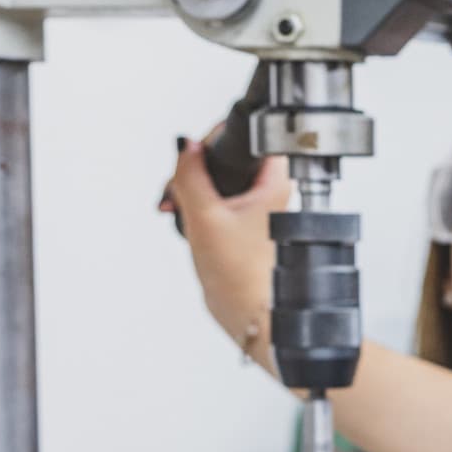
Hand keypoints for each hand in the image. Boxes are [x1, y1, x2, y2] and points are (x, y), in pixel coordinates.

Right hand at [164, 134, 289, 368]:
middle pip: (228, 159)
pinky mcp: (243, 226)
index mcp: (275, 184)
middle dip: (195, 168)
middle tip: (178, 187)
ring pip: (217, 180)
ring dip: (190, 189)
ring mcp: (256, 210)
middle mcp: (270, 194)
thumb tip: (186, 145)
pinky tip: (184, 217)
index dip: (218, 138)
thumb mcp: (205, 216)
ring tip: (177, 206)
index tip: (195, 152)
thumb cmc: (242, 275)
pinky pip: (215, 202)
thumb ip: (191, 175)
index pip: (250, 138)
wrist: (249, 313)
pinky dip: (196, 206)